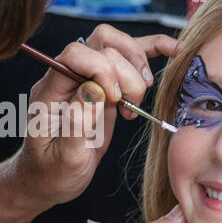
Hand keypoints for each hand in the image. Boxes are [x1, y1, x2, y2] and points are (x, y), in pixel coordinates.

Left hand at [10, 25, 178, 208]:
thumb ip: (77, 123)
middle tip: (129, 103)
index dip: (101, 69)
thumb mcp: (65, 158)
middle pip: (101, 43)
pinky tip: (172, 51)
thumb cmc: (52, 172)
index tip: (113, 99)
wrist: (50, 179)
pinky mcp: (105, 84)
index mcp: (50, 92)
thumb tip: (93, 89)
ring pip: (116, 45)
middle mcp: (67, 77)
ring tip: (137, 100)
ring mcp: (87, 78)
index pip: (75, 55)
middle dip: (124, 72)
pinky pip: (127, 56)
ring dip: (137, 67)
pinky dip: (151, 49)